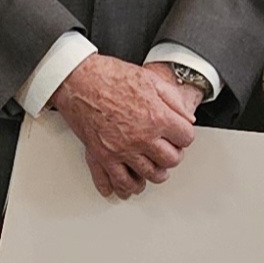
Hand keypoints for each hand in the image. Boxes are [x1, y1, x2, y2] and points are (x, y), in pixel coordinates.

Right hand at [50, 52, 197, 199]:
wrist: (77, 80)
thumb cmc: (108, 76)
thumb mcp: (150, 79)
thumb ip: (173, 100)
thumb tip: (187, 117)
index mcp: (156, 116)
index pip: (185, 138)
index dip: (184, 136)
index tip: (179, 134)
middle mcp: (141, 137)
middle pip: (171, 160)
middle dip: (173, 155)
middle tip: (169, 151)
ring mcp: (121, 149)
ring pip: (149, 175)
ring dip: (155, 173)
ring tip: (154, 168)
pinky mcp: (103, 155)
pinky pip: (119, 180)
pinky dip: (127, 186)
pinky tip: (131, 184)